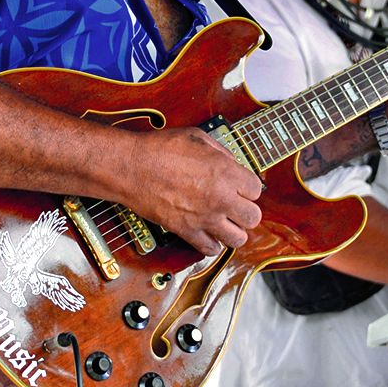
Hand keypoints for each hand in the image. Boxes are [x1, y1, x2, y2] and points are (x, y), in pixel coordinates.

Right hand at [125, 126, 263, 255]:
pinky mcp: (187, 231)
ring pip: (238, 239)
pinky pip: (210, 249)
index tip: (241, 186)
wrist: (131, 168)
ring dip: (234, 231)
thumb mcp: (196, 137)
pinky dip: (211, 244)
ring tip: (225, 223)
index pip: (256, 190)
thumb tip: (231, 162)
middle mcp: (220, 198)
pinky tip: (208, 233)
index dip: (248, 187)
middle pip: (253, 217)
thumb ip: (220, 151)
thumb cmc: (159, 149)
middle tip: (236, 206)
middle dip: (246, 211)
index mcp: (225, 172)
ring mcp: (204, 218)